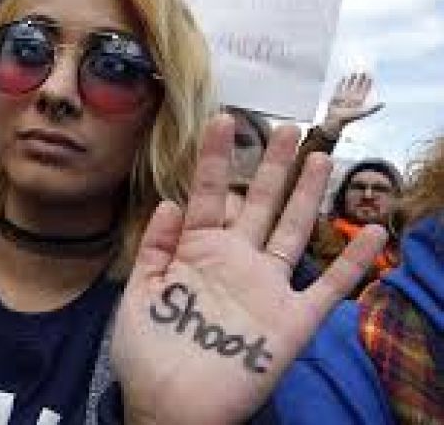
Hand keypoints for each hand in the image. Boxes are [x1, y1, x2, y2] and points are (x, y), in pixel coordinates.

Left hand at [111, 115, 385, 424]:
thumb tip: (170, 202)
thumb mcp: (139, 295)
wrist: (170, 408)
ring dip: (308, 195)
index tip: (223, 119)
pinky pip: (328, 287)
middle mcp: (235, 261)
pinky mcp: (292, 320)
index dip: (216, 158)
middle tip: (289, 128)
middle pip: (260, 203)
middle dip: (273, 166)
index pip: (209, 194)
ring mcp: (266, 287)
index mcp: (195, 251)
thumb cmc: (148, 354)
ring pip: (293, 231)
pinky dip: (354, 262)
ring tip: (323, 158)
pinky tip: (375, 230)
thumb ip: (155, 248)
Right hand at [321, 72, 382, 136]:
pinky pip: (340, 87)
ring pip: (350, 85)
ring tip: (355, 72)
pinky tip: (343, 77)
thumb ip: (372, 108)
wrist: (335, 121)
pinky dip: (342, 82)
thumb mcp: (362, 112)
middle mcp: (353, 98)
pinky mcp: (336, 96)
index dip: (368, 83)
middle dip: (361, 79)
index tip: (370, 77)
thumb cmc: (348, 118)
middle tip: (364, 71)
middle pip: (358, 86)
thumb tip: (383, 104)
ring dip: (352, 79)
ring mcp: (344, 96)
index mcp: (360, 101)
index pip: (365, 90)